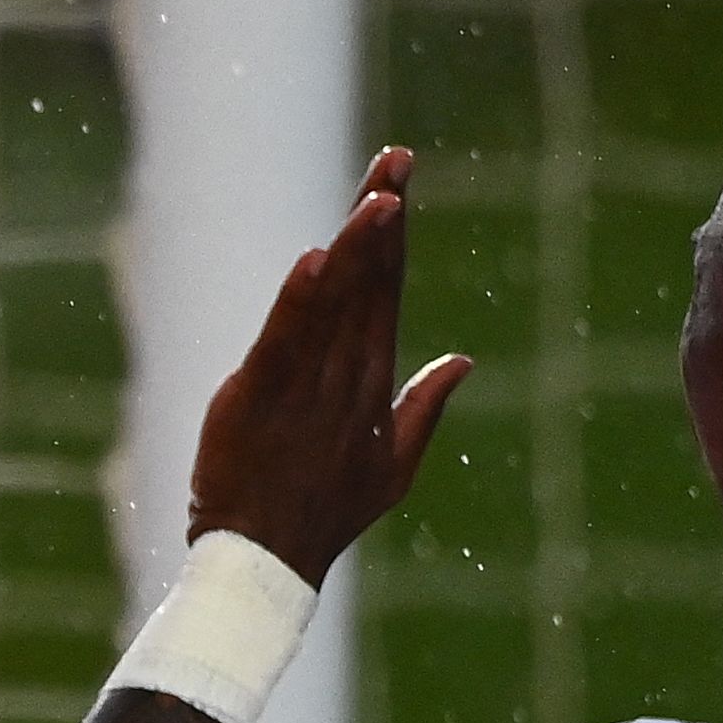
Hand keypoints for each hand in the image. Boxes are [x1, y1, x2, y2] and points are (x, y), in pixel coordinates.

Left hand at [186, 147, 472, 585]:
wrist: (266, 562)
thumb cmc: (324, 514)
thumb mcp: (391, 467)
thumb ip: (424, 406)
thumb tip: (463, 360)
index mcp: (372, 385)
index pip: (384, 294)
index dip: (391, 237)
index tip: (396, 181)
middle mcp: (346, 379)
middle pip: (366, 286)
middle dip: (380, 221)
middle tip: (394, 160)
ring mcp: (306, 388)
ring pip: (333, 306)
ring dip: (353, 250)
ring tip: (374, 198)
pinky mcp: (259, 398)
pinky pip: (284, 341)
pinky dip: (299, 302)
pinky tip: (315, 260)